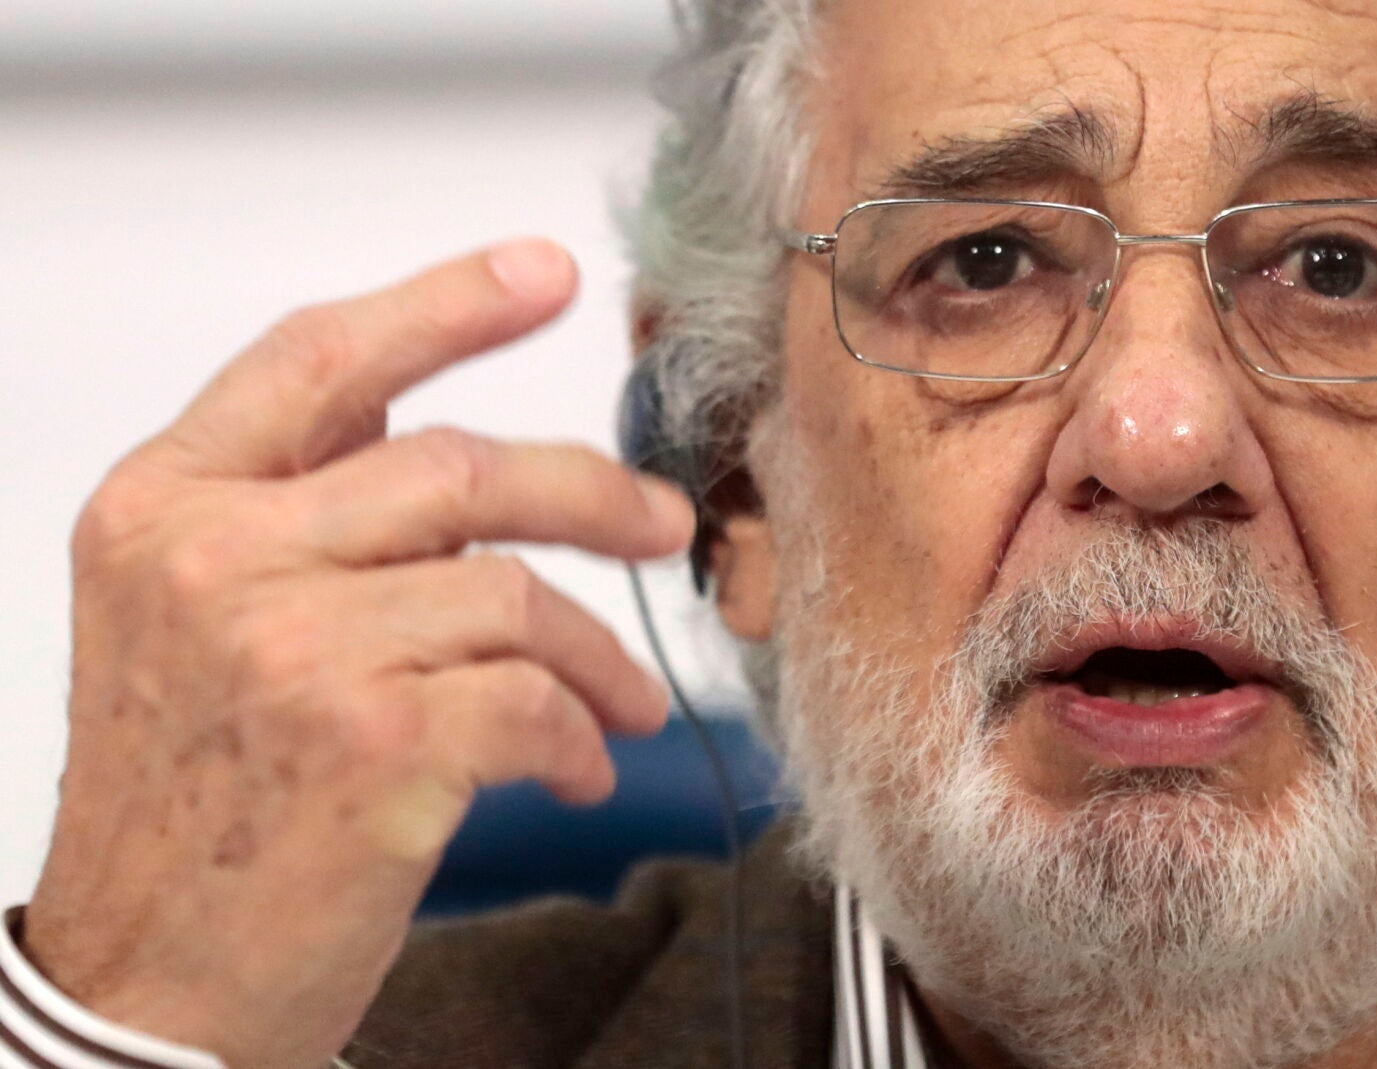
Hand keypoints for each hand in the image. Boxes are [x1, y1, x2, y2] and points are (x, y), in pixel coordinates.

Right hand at [21, 240, 692, 1068]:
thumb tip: (476, 475)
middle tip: (661, 523)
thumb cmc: (190, 806)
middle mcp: (216, 560)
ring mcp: (293, 649)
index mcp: (166, 508)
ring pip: (513, 590)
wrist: (151, 976)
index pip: (320, 360)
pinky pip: (533, 695)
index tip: (544, 274)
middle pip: (456, 463)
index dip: (444, 303)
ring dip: (594, 651)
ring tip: (618, 701)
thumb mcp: (198, 628)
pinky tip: (574, 766)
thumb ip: (308, 526)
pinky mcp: (373, 745)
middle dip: (589, 493)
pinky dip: (577, 731)